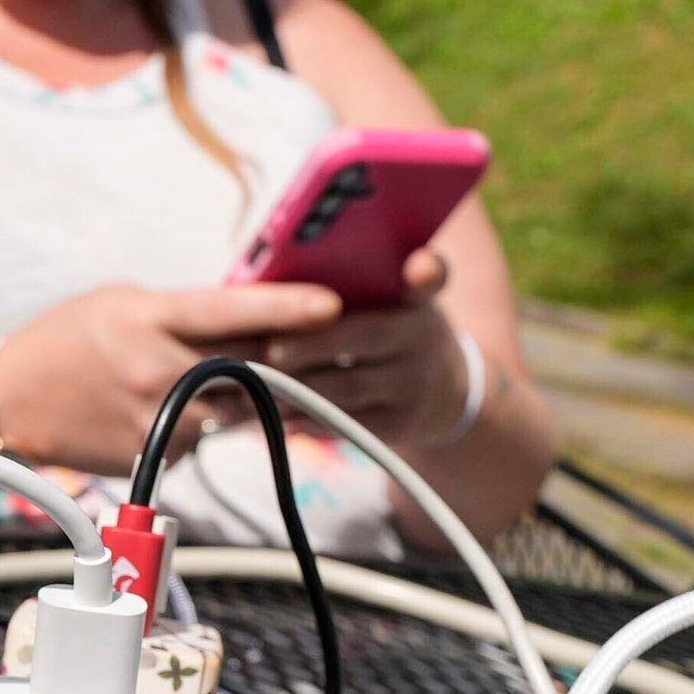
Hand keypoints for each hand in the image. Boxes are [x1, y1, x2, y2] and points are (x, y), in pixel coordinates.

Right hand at [0, 278, 342, 477]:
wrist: (10, 400)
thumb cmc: (67, 341)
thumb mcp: (122, 303)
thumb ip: (181, 311)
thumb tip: (247, 315)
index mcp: (147, 318)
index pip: (229, 311)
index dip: (285, 308)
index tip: (332, 305)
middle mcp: (156, 369)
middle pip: (247, 368)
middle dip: (281, 363)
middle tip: (303, 354)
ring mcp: (156, 419)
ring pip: (234, 411)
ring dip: (239, 398)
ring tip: (198, 381)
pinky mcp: (154, 455)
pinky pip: (204, 440)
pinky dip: (202, 426)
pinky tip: (165, 412)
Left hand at [255, 248, 474, 447]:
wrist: (443, 393)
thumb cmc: (393, 332)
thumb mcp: (393, 299)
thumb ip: (355, 284)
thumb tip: (272, 279)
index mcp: (415, 297)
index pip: (430, 276)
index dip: (426, 270)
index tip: (417, 268)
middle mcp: (421, 338)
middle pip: (364, 336)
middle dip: (311, 343)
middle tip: (270, 348)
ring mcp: (412, 385)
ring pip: (345, 387)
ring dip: (293, 386)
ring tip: (249, 383)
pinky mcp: (398, 425)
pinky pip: (343, 424)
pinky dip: (303, 419)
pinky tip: (268, 414)